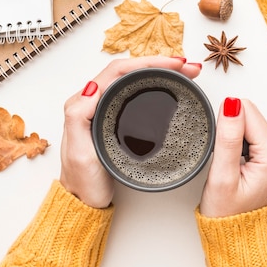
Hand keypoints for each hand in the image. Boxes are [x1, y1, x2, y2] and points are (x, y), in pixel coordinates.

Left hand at [59, 56, 201, 207]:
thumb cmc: (82, 182)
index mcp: (84, 103)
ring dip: (160, 71)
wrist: (84, 204)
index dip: (148, 62)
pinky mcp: (117, 120)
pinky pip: (137, 94)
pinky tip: (169, 88)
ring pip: (135, 80)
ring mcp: (106, 110)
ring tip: (185, 72)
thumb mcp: (79, 152)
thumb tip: (91, 87)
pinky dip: (156, 85)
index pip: (118, 70)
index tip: (174, 64)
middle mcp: (94, 102)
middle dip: (160, 63)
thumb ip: (78, 118)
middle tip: (188, 66)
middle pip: (129, 70)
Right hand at [199, 98, 266, 217]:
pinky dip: (241, 144)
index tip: (223, 151)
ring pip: (251, 123)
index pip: (246, 111)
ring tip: (232, 165)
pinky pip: (254, 134)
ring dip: (236, 139)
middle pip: (250, 115)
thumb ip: (228, 137)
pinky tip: (237, 164)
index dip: (226, 126)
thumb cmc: (228, 213)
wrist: (237, 235)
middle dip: (232, 132)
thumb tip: (232, 104)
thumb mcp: (222, 175)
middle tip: (228, 161)